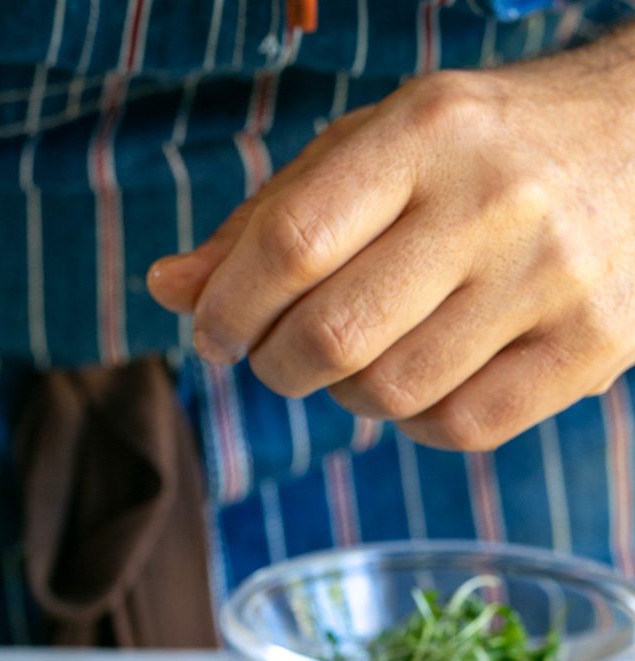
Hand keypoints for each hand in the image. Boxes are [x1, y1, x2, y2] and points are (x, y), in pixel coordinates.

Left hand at [148, 34, 634, 451]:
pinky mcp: (589, 348)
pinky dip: (416, 421)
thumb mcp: (374, 151)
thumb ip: (268, 219)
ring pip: (388, 393)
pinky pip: (458, 429)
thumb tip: (171, 289)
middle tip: (279, 352)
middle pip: (331, 337)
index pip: (290, 244)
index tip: (211, 330)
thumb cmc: (481, 152)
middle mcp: (494, 201)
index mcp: (426, 132)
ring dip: (345, 393)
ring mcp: (550, 279)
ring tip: (362, 353)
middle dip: (276, 363)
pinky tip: (424, 378)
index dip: (227, 308)